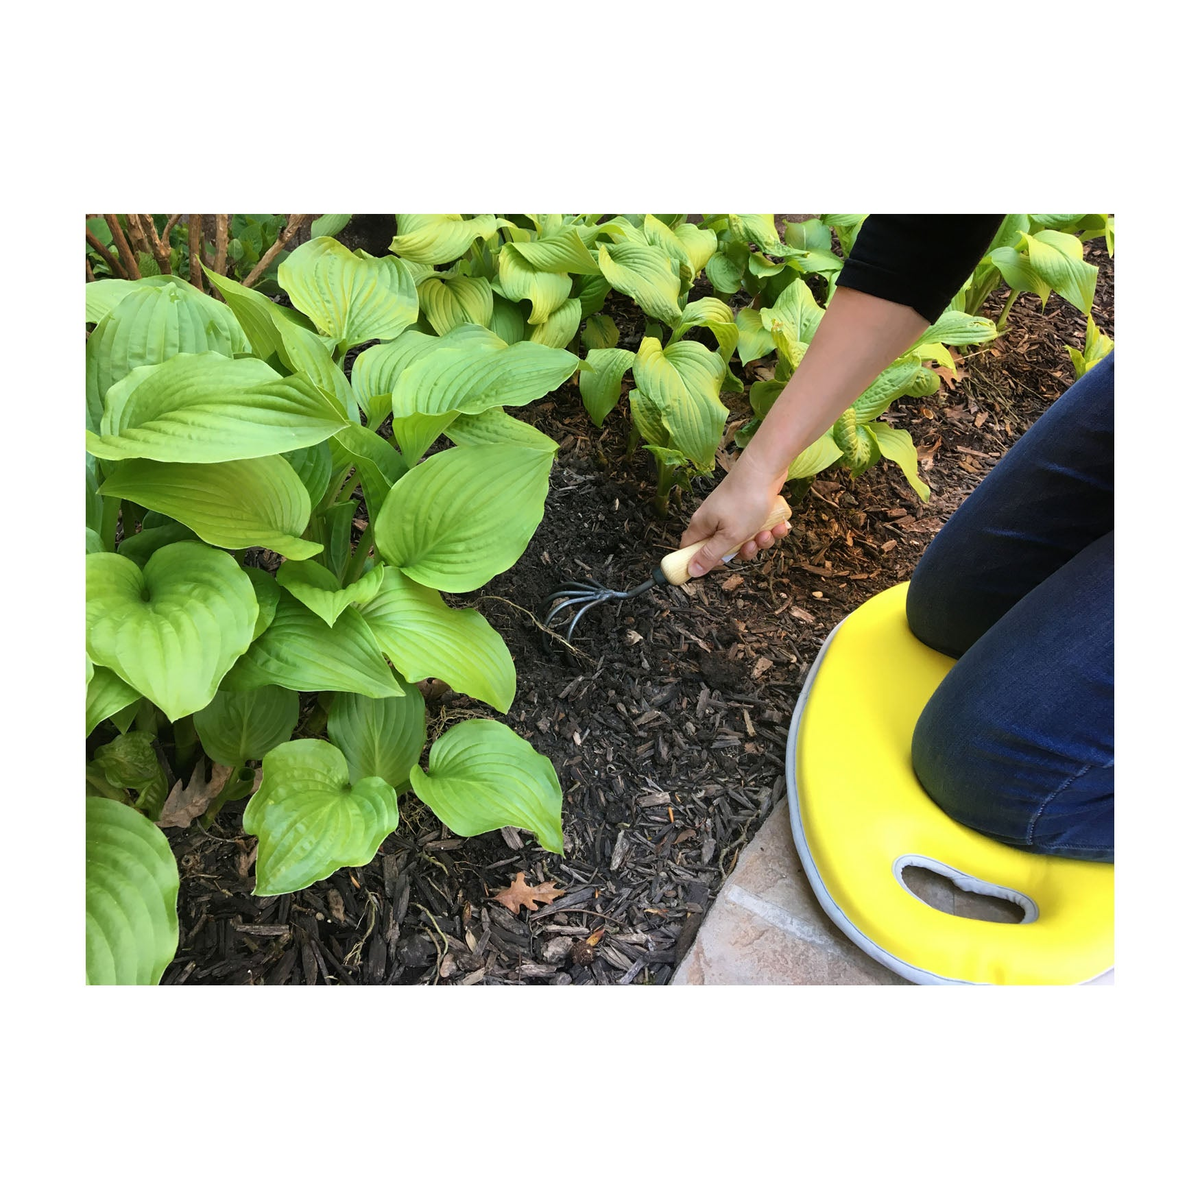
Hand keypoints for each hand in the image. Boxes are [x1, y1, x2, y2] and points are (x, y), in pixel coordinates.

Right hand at [680, 462, 790, 577]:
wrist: (766, 468)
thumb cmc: (746, 500)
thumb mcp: (729, 536)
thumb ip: (710, 555)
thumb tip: (692, 571)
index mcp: (703, 525)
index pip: (690, 549)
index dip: (701, 561)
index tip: (718, 566)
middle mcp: (715, 519)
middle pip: (723, 548)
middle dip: (742, 551)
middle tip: (751, 544)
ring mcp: (732, 513)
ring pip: (744, 539)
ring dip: (759, 540)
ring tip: (768, 531)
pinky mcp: (748, 508)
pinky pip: (756, 527)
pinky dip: (768, 528)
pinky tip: (778, 524)